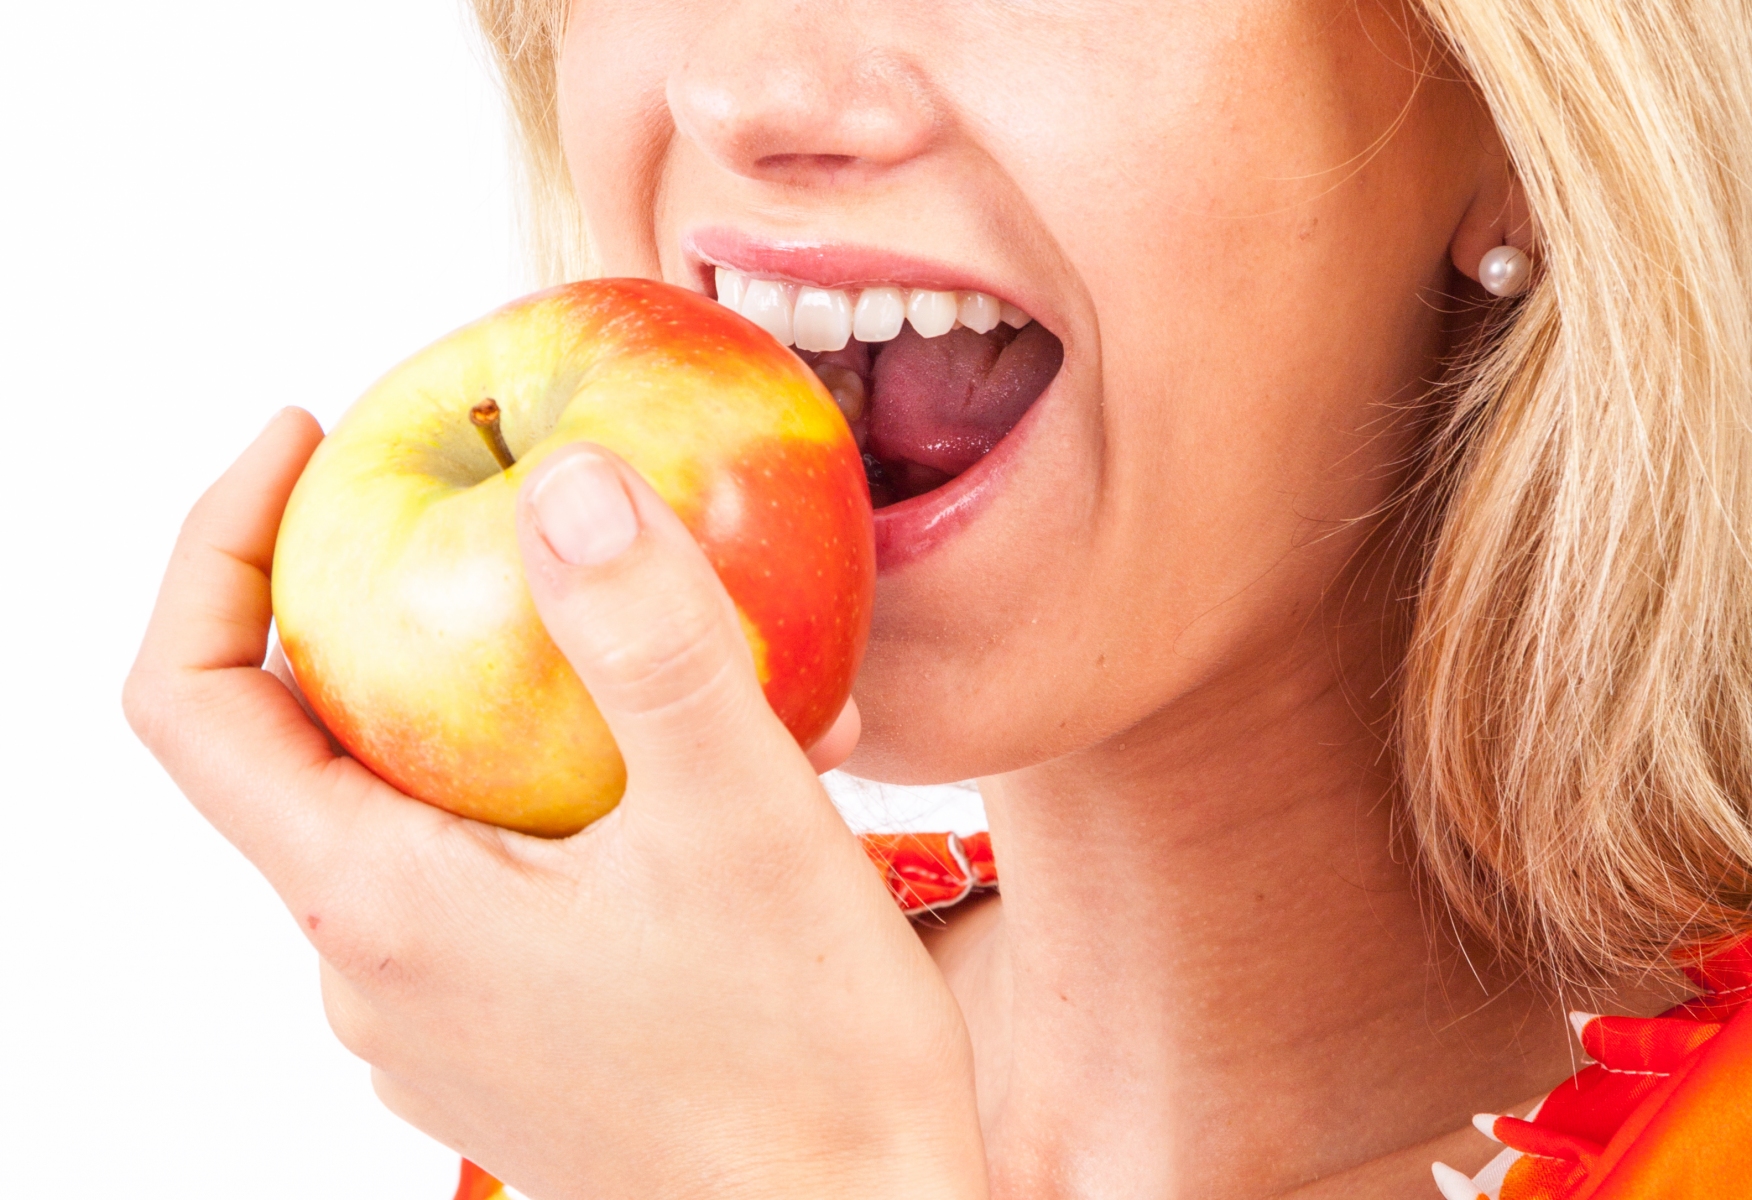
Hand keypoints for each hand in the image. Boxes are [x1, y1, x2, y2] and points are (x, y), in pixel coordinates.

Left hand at [124, 409, 987, 1199]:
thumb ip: (653, 642)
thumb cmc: (808, 1068)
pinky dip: (560, 779)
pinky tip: (707, 763)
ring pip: (421, 797)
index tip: (304, 437)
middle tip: (516, 501)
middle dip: (400, 595)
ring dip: (513, 693)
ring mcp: (435, 1011)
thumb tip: (565, 481)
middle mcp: (373, 967)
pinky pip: (490, 863)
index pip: (190, 700)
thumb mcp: (746, 825)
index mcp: (379, 906)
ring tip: (676, 642)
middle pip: (308, 736)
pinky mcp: (507, 1028)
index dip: (216, 543)